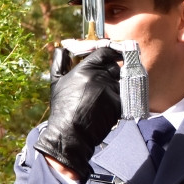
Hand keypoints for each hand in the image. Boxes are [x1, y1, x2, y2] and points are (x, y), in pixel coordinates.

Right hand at [34, 47, 121, 180]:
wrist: (70, 133)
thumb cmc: (62, 108)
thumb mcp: (56, 82)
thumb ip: (59, 63)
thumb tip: (60, 49)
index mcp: (84, 70)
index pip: (105, 53)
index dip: (111, 53)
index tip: (115, 54)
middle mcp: (99, 77)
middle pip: (116, 66)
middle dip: (115, 70)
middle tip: (112, 76)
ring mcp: (111, 90)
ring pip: (123, 80)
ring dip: (120, 84)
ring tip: (111, 93)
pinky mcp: (119, 103)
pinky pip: (126, 95)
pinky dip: (122, 98)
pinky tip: (112, 104)